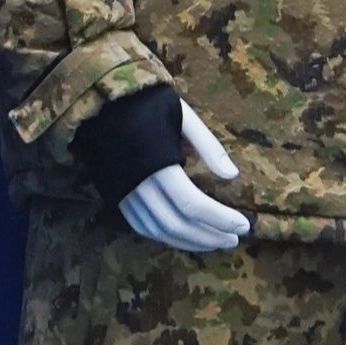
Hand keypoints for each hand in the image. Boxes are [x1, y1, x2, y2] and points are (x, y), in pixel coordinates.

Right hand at [118, 105, 249, 251]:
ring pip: (160, 231)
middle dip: (209, 236)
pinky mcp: (116, 197)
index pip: (193, 205)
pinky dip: (166, 236)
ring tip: (215, 241)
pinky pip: (142, 227)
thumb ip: (208, 146)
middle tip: (234, 240)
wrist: (101, 102)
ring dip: (190, 242)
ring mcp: (124, 194)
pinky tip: (185, 236)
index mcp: (157, 164)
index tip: (244, 225)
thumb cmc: (148, 103)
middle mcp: (138, 185)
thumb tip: (233, 175)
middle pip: (178, 225)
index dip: (220, 219)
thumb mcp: (184, 116)